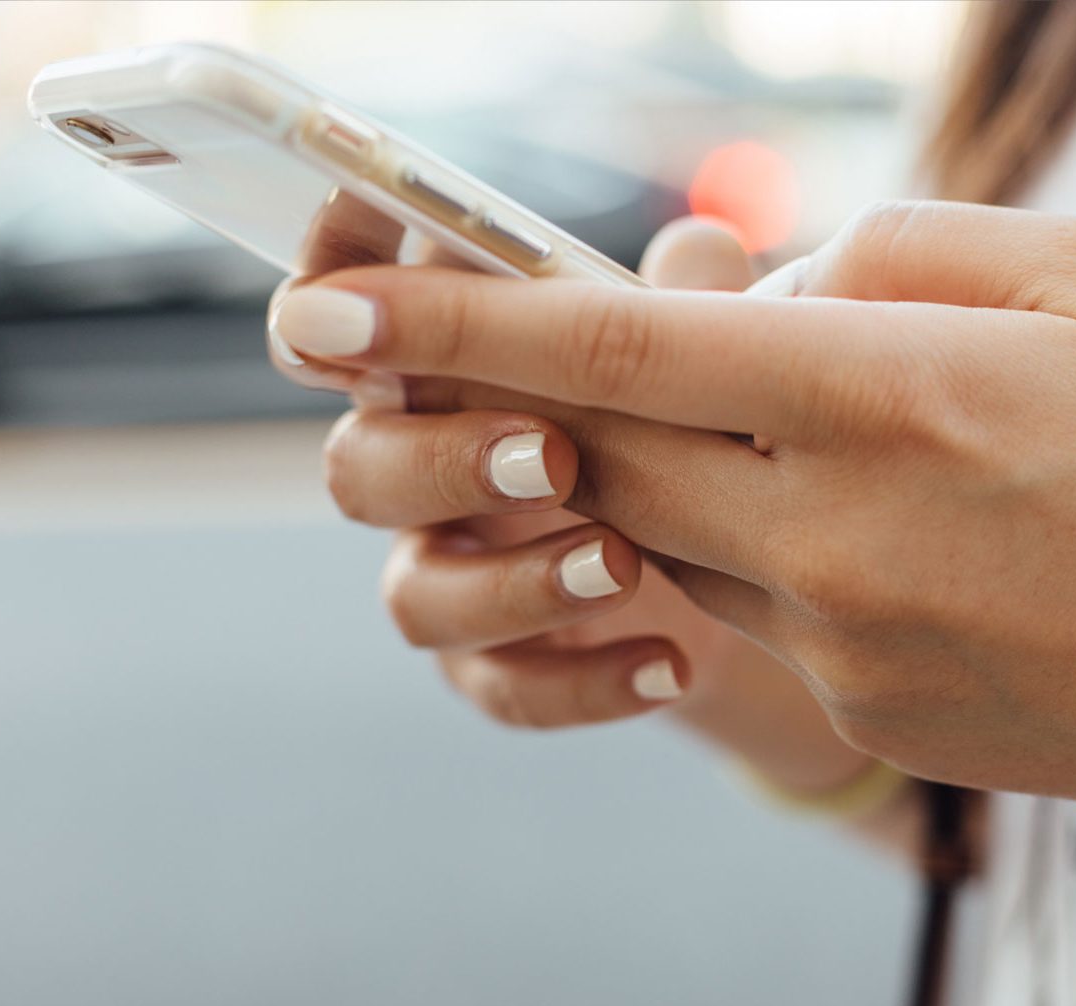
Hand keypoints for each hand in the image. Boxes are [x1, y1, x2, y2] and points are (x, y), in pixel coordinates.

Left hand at [268, 201, 1075, 805]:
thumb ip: (890, 247)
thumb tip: (752, 282)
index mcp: (889, 392)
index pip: (618, 349)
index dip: (457, 323)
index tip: (327, 312)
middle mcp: (836, 527)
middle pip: (603, 451)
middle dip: (529, 398)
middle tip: (505, 354)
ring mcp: (841, 637)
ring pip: (667, 534)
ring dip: (670, 467)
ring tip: (797, 426)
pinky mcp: (859, 706)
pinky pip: (753, 608)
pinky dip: (764, 544)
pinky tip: (884, 527)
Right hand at [281, 219, 861, 794]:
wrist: (749, 568)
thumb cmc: (691, 417)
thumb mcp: (703, 352)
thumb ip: (689, 299)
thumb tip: (703, 247)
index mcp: (445, 365)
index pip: (346, 321)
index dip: (327, 298)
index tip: (352, 294)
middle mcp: (422, 466)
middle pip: (358, 467)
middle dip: (444, 460)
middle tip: (554, 455)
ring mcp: (452, 572)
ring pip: (416, 595)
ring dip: (514, 582)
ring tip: (625, 564)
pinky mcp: (497, 664)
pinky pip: (502, 688)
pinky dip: (584, 681)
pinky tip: (670, 664)